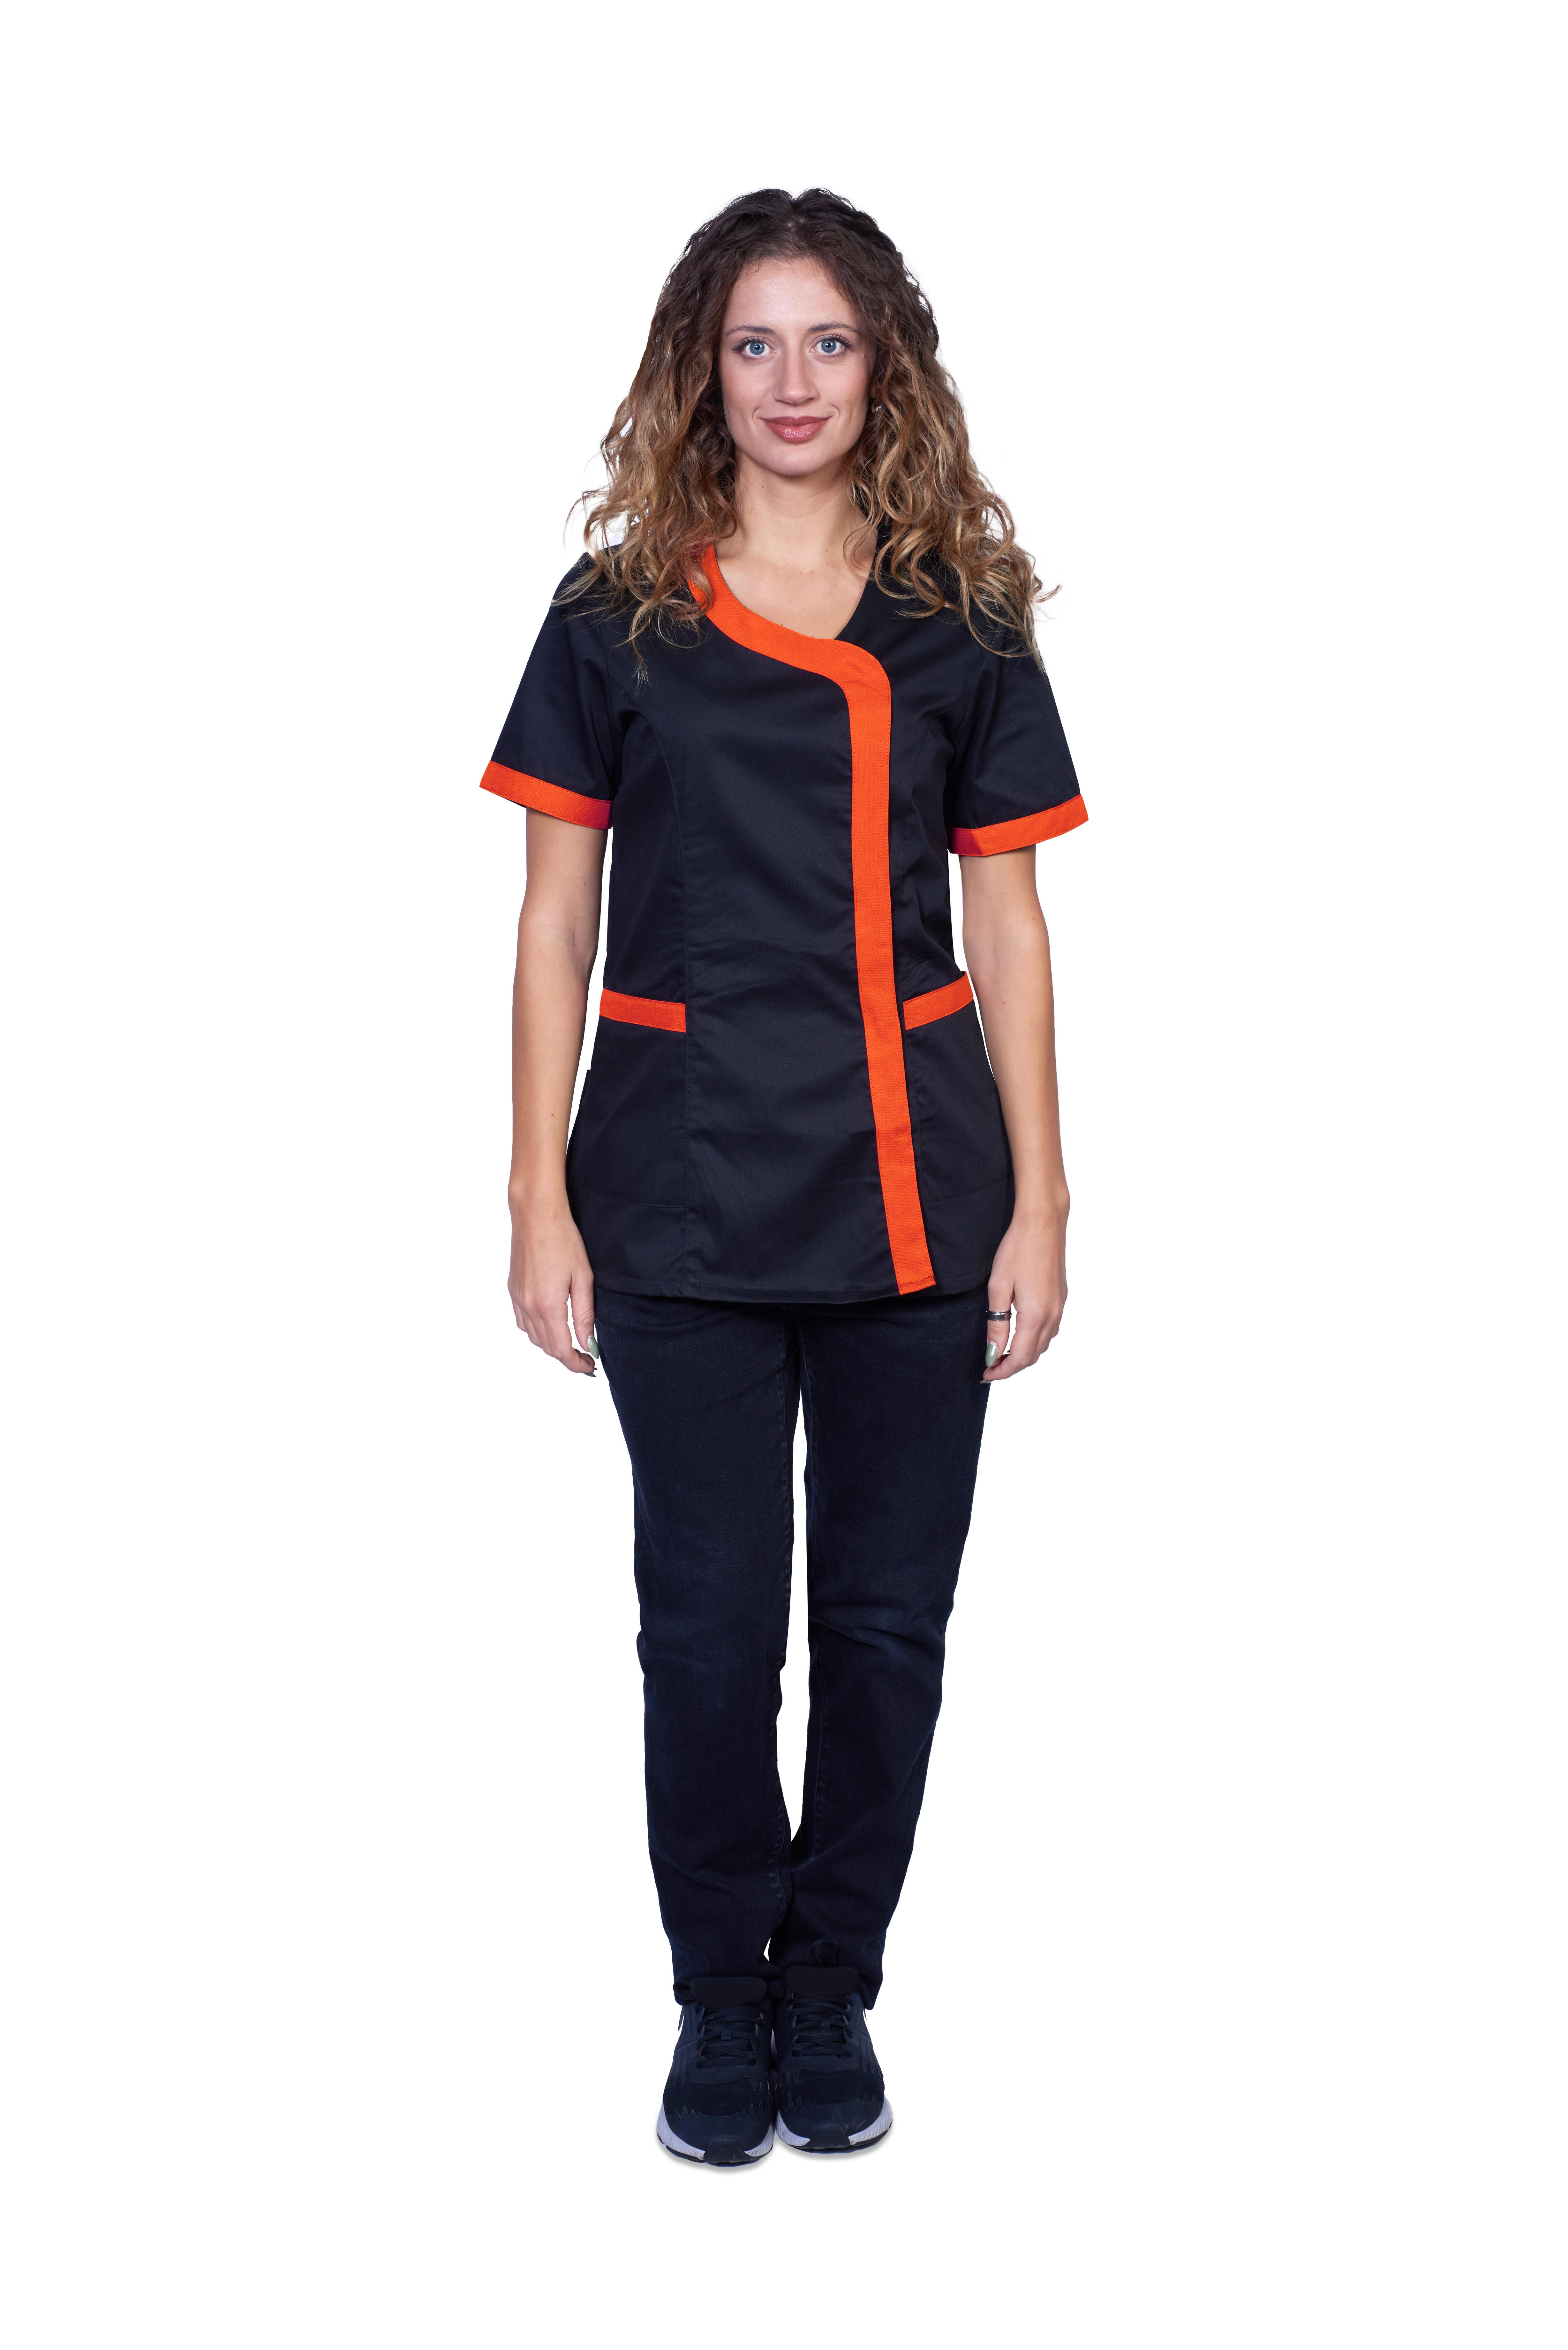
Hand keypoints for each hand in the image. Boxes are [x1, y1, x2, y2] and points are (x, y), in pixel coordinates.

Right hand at [508, 1196, 597, 1376]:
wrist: (536, 1215)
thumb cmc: (563, 1240)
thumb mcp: (583, 1278)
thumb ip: (584, 1314)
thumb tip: (587, 1341)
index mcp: (549, 1305)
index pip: (561, 1349)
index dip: (576, 1363)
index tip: (589, 1366)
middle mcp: (529, 1306)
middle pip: (546, 1347)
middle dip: (566, 1357)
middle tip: (585, 1357)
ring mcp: (518, 1298)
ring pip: (532, 1336)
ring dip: (551, 1345)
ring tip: (570, 1343)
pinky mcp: (512, 1289)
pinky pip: (522, 1321)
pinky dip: (536, 1331)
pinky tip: (549, 1324)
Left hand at [983, 1204, 1067, 1381]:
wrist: (1043, 1222)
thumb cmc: (1017, 1249)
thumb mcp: (998, 1287)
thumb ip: (996, 1324)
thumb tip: (993, 1353)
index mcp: (1036, 1315)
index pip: (1021, 1357)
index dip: (1002, 1370)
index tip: (985, 1374)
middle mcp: (1053, 1315)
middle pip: (1034, 1355)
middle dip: (1012, 1365)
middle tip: (990, 1366)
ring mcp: (1060, 1306)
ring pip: (1044, 1343)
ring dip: (1025, 1353)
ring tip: (1003, 1352)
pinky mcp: (1061, 1296)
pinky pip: (1050, 1329)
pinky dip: (1035, 1339)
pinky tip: (1021, 1332)